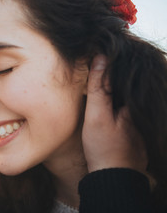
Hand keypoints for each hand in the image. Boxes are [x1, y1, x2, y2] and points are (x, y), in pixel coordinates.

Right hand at [82, 55, 147, 172]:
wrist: (113, 179)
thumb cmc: (103, 146)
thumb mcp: (97, 115)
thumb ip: (99, 88)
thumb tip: (102, 58)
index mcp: (129, 105)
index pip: (121, 78)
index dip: (110, 67)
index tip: (99, 56)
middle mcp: (137, 115)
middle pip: (124, 92)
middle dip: (113, 83)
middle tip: (98, 73)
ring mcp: (137, 129)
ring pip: (125, 107)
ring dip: (116, 98)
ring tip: (102, 93)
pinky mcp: (135, 139)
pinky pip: (126, 119)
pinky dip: (118, 113)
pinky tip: (110, 116)